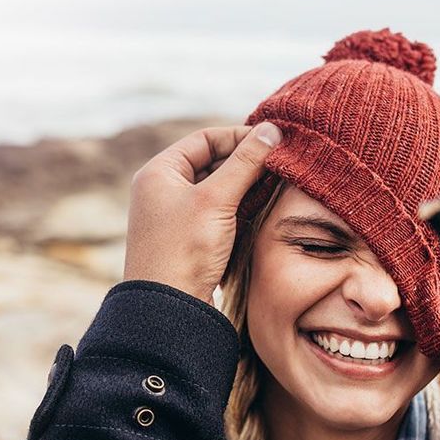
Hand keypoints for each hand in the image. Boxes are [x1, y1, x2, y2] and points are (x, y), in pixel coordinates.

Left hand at [123, 123, 281, 303]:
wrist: (168, 310)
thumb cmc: (184, 250)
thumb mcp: (216, 199)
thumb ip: (245, 162)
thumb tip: (272, 130)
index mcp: (159, 172)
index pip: (205, 139)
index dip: (239, 137)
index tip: (272, 142)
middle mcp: (163, 190)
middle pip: (212, 162)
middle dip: (246, 163)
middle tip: (280, 164)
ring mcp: (175, 216)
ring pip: (218, 189)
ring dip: (246, 186)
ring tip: (277, 185)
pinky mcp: (188, 239)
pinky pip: (218, 213)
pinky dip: (240, 208)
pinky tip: (263, 210)